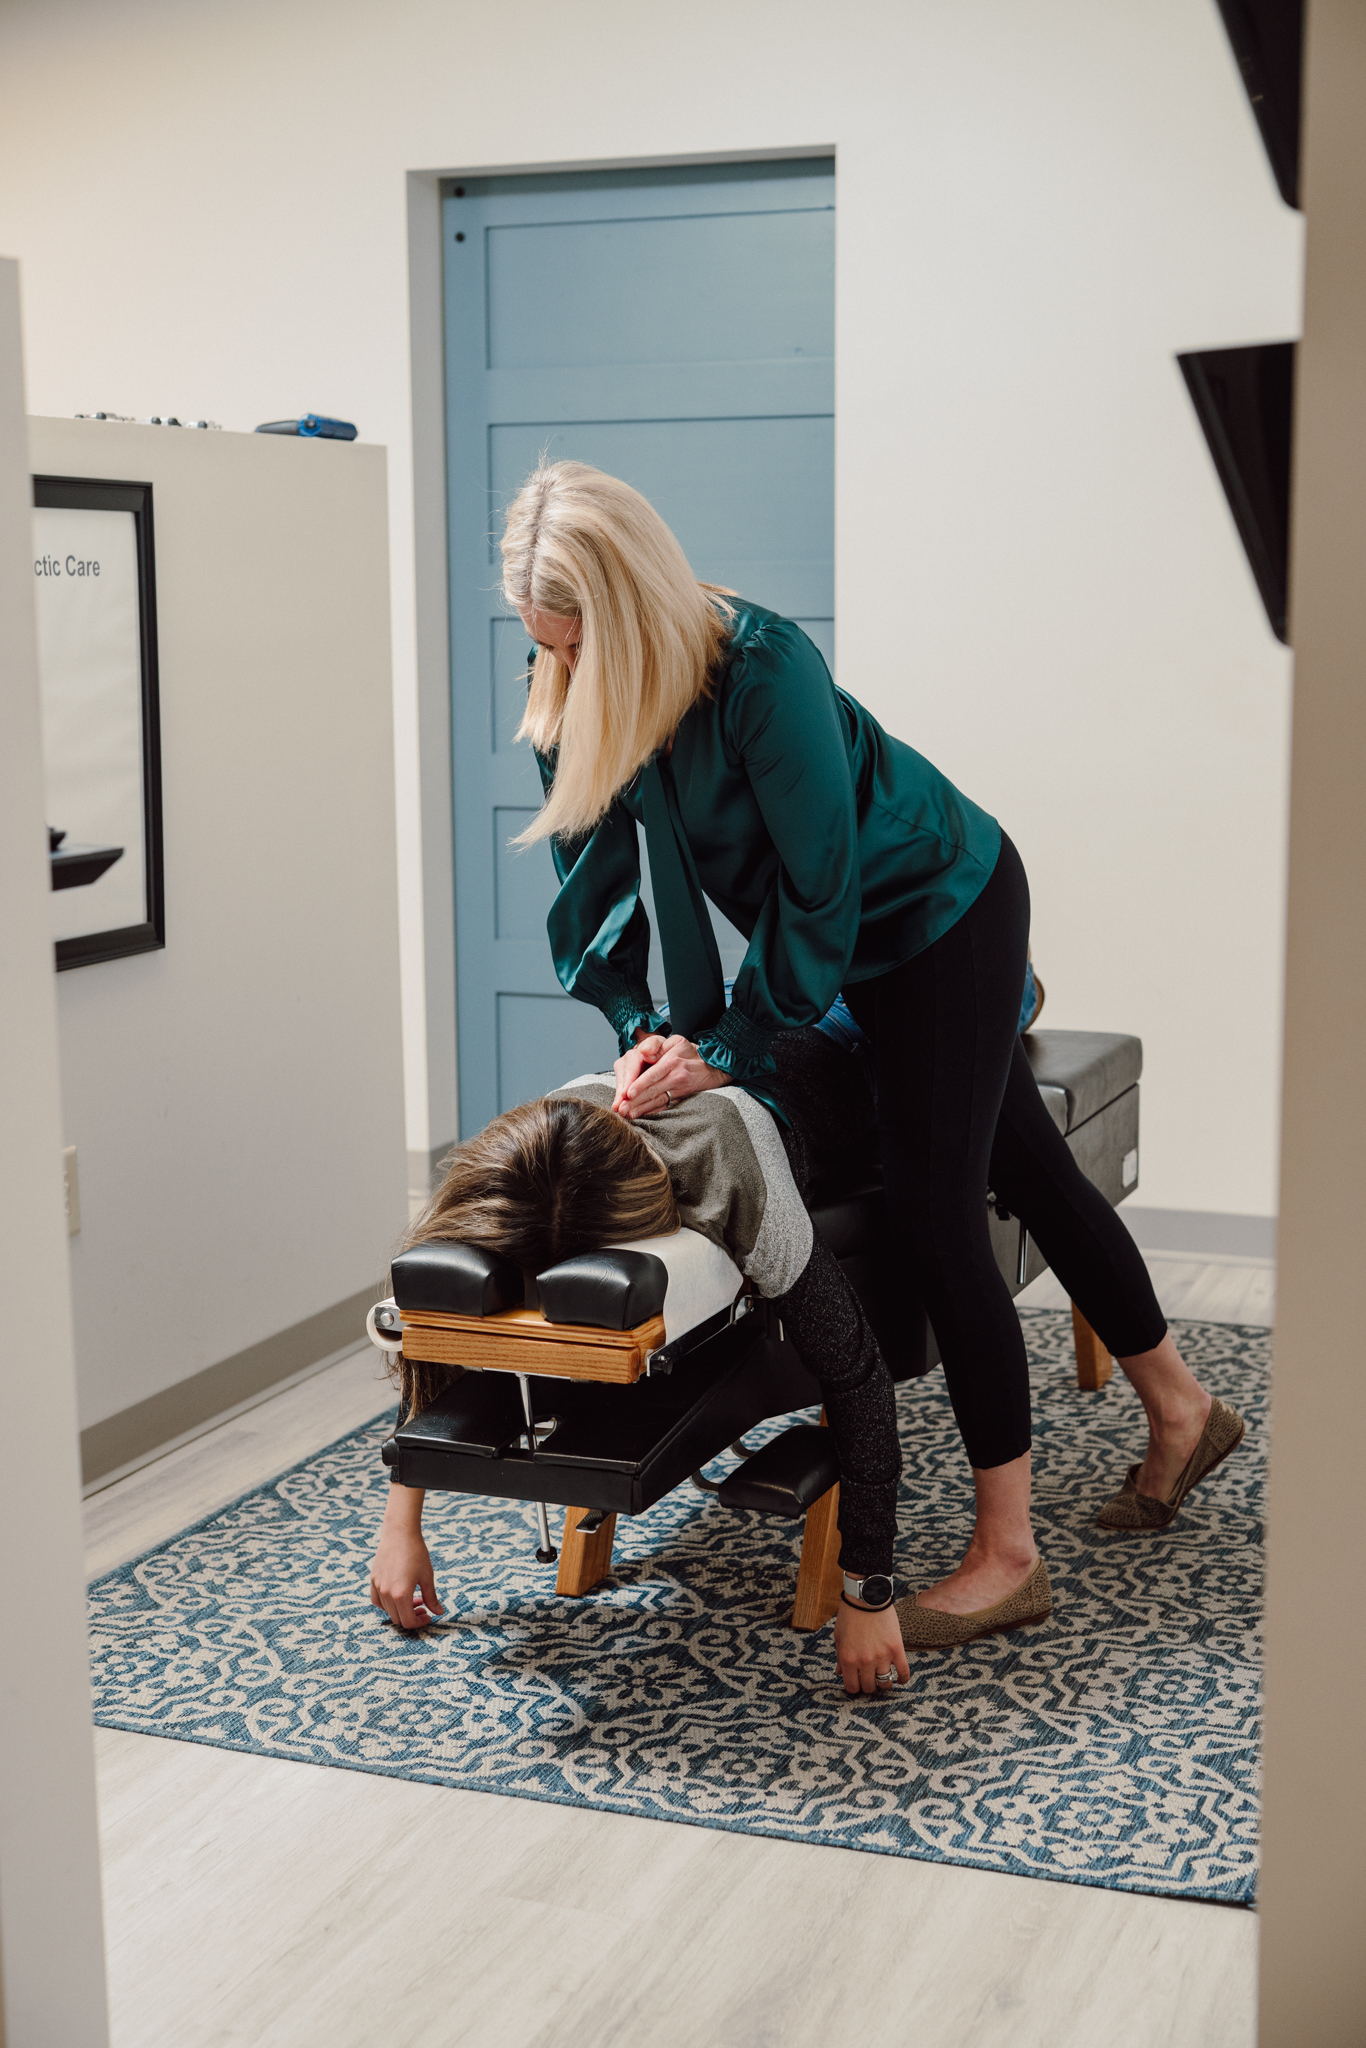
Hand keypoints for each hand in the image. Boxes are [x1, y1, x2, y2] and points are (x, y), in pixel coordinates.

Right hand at [370, 1488, 443, 1630]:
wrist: (400, 1532)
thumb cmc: (416, 1552)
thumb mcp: (427, 1576)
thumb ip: (431, 1597)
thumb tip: (439, 1612)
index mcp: (401, 1594)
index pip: (408, 1621)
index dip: (419, 1623)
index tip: (428, 1615)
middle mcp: (386, 1593)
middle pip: (397, 1618)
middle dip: (412, 1617)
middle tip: (423, 1607)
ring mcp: (378, 1587)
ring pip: (387, 1610)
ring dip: (401, 1610)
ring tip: (414, 1598)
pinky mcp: (373, 1579)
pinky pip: (377, 1600)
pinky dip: (387, 1604)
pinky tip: (397, 1595)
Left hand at [612, 1032, 727, 1118]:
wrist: (714, 1066)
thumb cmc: (690, 1052)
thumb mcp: (676, 1041)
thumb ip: (658, 1045)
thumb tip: (644, 1053)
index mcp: (673, 1060)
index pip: (653, 1074)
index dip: (640, 1085)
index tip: (628, 1093)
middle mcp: (676, 1075)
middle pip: (653, 1090)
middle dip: (636, 1101)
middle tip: (622, 1109)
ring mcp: (680, 1088)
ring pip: (658, 1100)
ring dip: (642, 1109)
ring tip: (629, 1115)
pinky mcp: (682, 1097)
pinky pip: (666, 1105)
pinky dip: (653, 1111)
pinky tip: (642, 1116)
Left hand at [833, 1596, 909, 1695]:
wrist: (867, 1597)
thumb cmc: (850, 1615)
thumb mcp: (839, 1637)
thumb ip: (840, 1657)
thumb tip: (839, 1673)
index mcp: (848, 1659)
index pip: (852, 1687)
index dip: (854, 1688)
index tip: (857, 1683)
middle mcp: (864, 1661)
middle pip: (869, 1687)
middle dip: (868, 1685)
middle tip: (870, 1679)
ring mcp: (882, 1656)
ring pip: (885, 1683)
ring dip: (884, 1682)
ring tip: (883, 1677)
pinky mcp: (896, 1649)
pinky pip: (903, 1671)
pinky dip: (903, 1679)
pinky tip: (900, 1679)